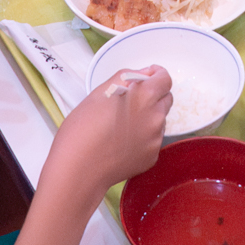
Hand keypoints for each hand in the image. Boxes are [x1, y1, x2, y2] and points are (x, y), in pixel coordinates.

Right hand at [46, 66, 170, 201]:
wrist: (78, 170)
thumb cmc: (82, 130)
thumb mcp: (99, 93)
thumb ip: (125, 77)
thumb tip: (143, 74)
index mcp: (144, 96)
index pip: (165, 79)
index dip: (156, 75)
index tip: (147, 78)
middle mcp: (155, 117)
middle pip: (165, 99)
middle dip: (153, 96)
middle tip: (130, 102)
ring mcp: (155, 139)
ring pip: (159, 121)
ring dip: (147, 118)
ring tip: (122, 125)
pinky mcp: (152, 157)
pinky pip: (152, 141)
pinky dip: (142, 138)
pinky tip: (122, 142)